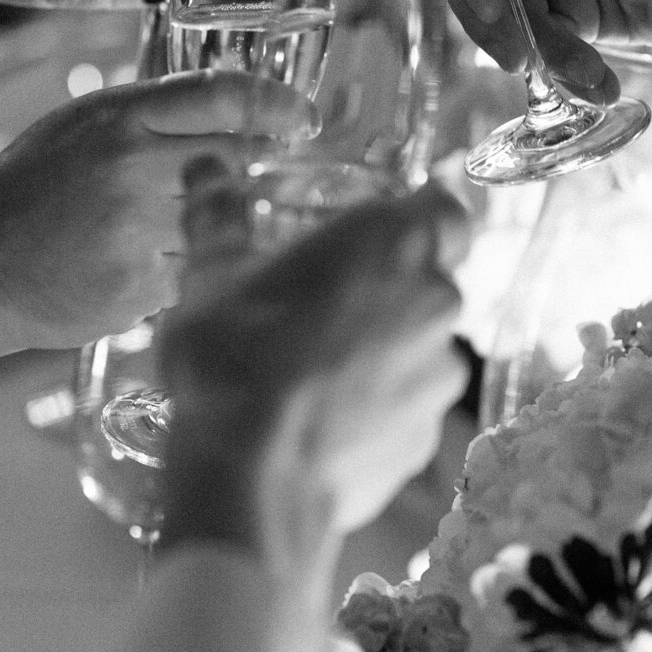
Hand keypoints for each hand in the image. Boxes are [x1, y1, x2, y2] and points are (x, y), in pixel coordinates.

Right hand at [0, 74, 311, 375]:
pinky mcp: (143, 288)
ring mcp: (142, 232)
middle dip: (254, 167)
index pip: (226, 97)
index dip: (278, 105)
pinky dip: (185, 270)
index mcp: (119, 117)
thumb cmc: (24, 191)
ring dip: (216, 225)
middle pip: (239, 158)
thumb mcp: (78, 126)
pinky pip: (196, 272)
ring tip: (171, 227)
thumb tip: (231, 110)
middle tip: (254, 175)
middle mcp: (136, 169)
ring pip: (224, 220)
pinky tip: (144, 266)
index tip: (301, 119)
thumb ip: (150, 114)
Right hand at [157, 177, 470, 558]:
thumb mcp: (211, 276)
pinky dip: (377, 408)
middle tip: (321, 301)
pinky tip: (320, 421)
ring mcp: (439, 376)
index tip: (376, 232)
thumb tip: (204, 170)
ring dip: (382, 350)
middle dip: (386, 286)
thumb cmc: (234, 360)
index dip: (416, 217)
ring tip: (313, 368)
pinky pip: (408, 408)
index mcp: (396, 241)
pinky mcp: (426, 439)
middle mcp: (436, 301)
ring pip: (420, 347)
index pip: (446, 208)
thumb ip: (217, 215)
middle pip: (431, 279)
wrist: (250, 481)